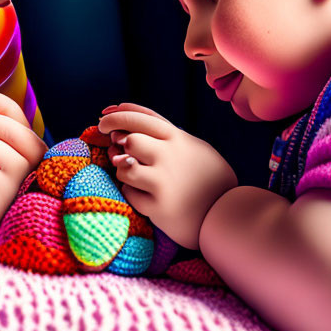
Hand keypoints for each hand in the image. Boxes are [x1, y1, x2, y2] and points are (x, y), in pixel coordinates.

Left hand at [97, 103, 237, 248]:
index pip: (140, 117)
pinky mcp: (158, 206)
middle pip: (129, 140)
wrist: (227, 214)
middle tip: (116, 151)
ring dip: (123, 170)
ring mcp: (164, 181)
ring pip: (124, 166)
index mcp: (178, 138)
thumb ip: (165, 136)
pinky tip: (144, 195)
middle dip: (119, 144)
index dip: (117, 115)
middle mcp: (170, 156)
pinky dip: (132, 193)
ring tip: (134, 176)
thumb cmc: (207, 178)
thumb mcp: (193, 147)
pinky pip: (129, 193)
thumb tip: (123, 131)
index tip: (103, 118)